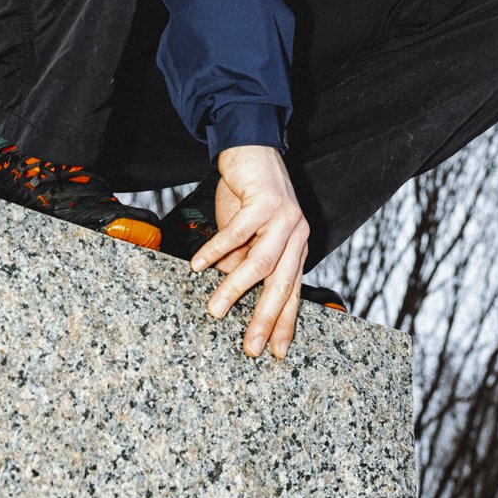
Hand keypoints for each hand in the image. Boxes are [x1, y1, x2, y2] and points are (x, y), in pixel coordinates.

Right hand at [190, 145, 308, 360]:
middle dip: (265, 318)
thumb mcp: (250, 234)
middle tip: (250, 347)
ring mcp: (284, 216)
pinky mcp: (266, 200)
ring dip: (237, 288)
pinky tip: (200, 265)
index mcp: (296, 246)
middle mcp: (297, 233)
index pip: (293, 291)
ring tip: (215, 310)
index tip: (274, 352)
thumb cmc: (249, 193)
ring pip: (262, 261)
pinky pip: (239, 231)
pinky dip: (218, 250)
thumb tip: (227, 287)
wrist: (251, 146)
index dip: (284, 323)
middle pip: (282, 283)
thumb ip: (243, 259)